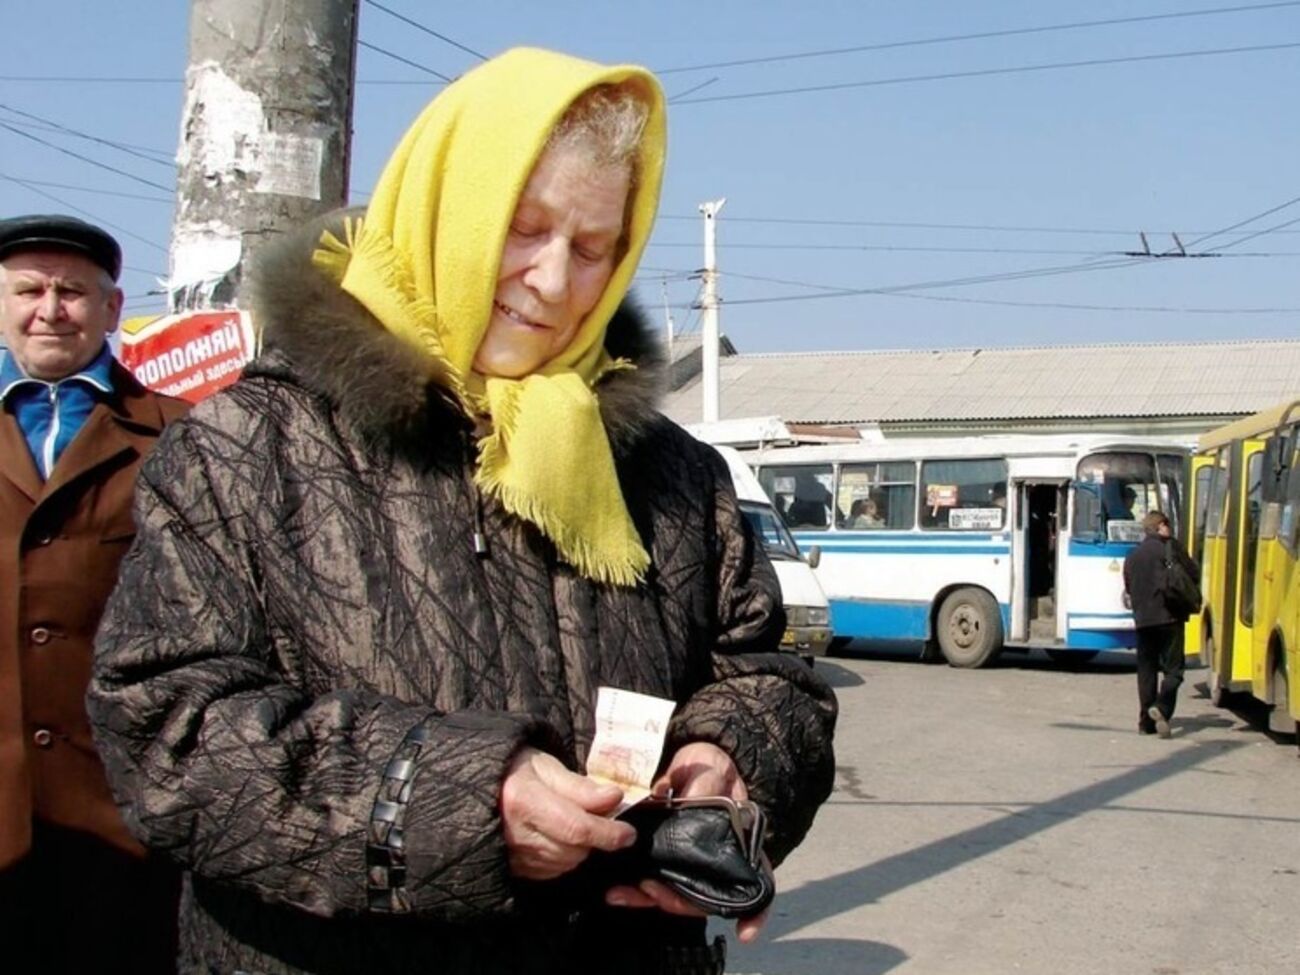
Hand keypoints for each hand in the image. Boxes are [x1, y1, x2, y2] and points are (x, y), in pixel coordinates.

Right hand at [500, 746, 635, 879]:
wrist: (475, 789)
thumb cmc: (514, 770)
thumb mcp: (546, 766)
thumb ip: (580, 786)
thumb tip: (614, 798)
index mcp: (523, 801)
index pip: (576, 828)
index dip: (608, 833)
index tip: (628, 832)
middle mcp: (516, 834)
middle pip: (574, 850)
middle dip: (596, 838)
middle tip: (602, 818)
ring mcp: (513, 857)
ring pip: (566, 863)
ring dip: (581, 847)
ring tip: (577, 823)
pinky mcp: (515, 870)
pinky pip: (552, 871)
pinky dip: (565, 857)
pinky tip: (561, 838)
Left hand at [604, 742, 767, 942]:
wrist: (686, 763)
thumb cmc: (708, 766)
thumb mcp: (710, 768)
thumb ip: (702, 784)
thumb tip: (678, 798)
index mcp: (740, 840)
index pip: (757, 880)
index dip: (756, 911)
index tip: (745, 933)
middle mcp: (717, 860)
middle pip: (706, 898)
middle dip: (678, 903)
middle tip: (651, 891)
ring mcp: (689, 864)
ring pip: (675, 896)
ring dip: (649, 900)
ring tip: (622, 893)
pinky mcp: (662, 862)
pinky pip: (652, 885)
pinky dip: (634, 893)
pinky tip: (616, 893)